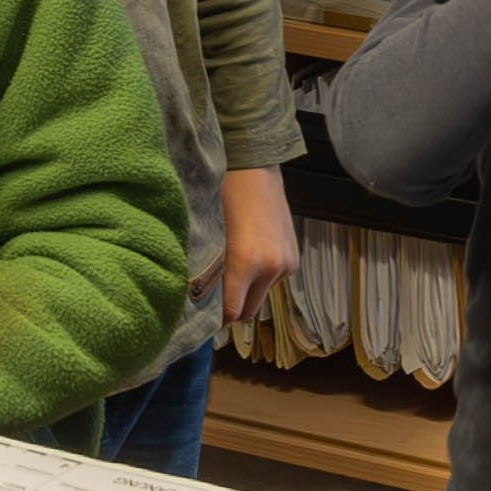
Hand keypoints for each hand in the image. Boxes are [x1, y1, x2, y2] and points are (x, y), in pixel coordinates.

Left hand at [218, 167, 300, 326]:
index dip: (216, 320)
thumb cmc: (224, 196)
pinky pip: (273, 281)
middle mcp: (271, 267)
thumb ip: (208, 269)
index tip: (203, 320)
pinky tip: (251, 254)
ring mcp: (286, 264)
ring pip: (261, 296)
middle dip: (231, 310)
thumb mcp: (210, 234)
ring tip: (232, 270)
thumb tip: (196, 298)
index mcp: (246, 261)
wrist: (255, 170)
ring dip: (247, 291)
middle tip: (212, 300)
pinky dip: (261, 276)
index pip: (232, 312)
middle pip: (249, 311)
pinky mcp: (294, 259)